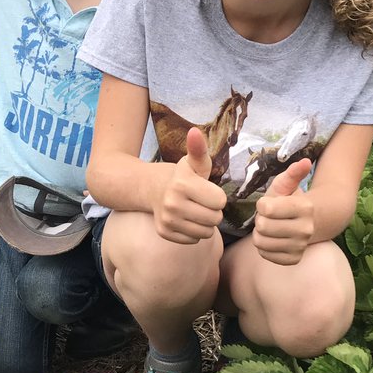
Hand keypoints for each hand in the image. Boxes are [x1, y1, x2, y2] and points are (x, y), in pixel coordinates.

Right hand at [153, 127, 226, 243]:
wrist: (152, 189)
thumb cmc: (182, 176)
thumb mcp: (193, 162)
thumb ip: (199, 149)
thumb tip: (194, 132)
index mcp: (183, 184)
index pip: (220, 201)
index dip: (217, 196)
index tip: (207, 191)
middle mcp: (173, 203)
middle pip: (215, 219)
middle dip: (213, 211)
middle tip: (201, 202)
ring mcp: (167, 219)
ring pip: (206, 233)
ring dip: (205, 224)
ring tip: (195, 211)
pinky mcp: (165, 233)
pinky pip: (194, 240)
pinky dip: (193, 233)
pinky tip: (186, 220)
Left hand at [252, 158, 313, 264]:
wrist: (305, 223)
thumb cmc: (288, 200)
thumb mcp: (286, 184)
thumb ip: (292, 173)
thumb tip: (305, 161)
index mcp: (304, 208)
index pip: (266, 208)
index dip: (262, 205)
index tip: (269, 203)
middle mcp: (306, 229)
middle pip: (262, 227)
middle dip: (260, 220)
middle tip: (269, 218)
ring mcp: (300, 246)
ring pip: (261, 242)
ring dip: (260, 234)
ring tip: (270, 228)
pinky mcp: (293, 259)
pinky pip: (265, 255)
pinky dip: (264, 247)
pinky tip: (273, 240)